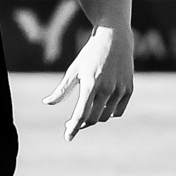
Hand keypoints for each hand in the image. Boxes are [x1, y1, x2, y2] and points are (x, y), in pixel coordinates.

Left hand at [43, 26, 133, 141]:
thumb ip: (62, 90)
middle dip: (82, 124)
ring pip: (105, 116)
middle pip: (93, 118)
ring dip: (94, 119)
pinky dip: (108, 114)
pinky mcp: (129, 89)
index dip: (74, 127)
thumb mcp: (73, 70)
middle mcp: (107, 88)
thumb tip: (47, 103)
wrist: (114, 39)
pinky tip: (99, 110)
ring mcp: (120, 90)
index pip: (81, 113)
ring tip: (84, 115)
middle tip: (71, 123)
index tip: (68, 137)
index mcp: (90, 84)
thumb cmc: (89, 54)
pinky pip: (118, 111)